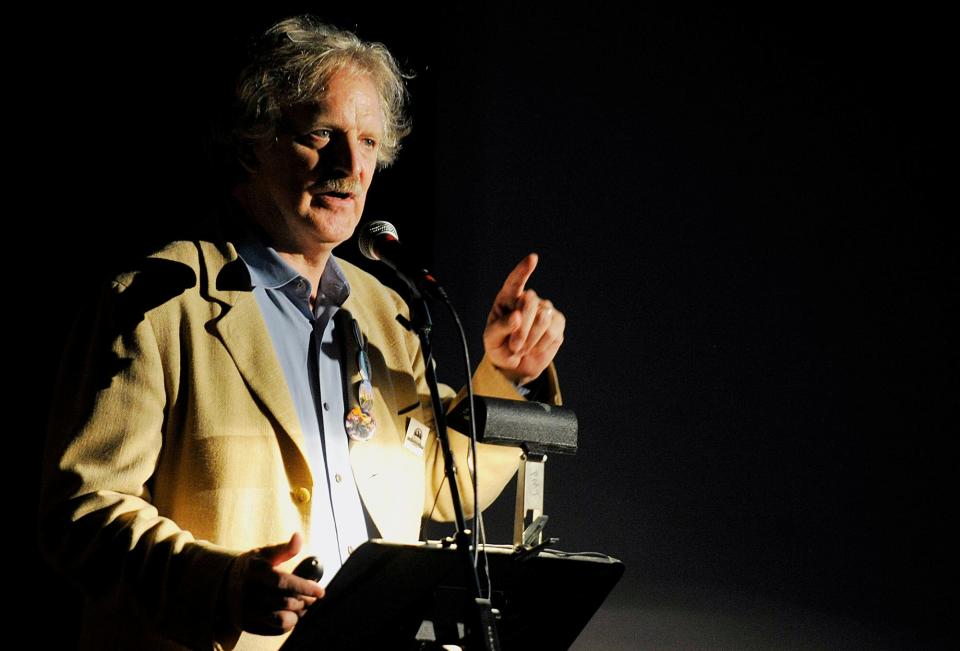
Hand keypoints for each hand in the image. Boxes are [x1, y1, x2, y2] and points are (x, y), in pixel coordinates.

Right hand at [239, 532, 324, 635]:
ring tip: (304, 605)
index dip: (303, 587)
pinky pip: (274, 629)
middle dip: (304, 600)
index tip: (320, 591)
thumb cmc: (253, 566)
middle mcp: (246, 592)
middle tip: (313, 597)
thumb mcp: (266, 553)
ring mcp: (244, 610)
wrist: (225, 584)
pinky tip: (293, 614)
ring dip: (298, 613)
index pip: (281, 582)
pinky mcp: (246, 624)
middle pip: (284, 601)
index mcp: (253, 570)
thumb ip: (285, 548)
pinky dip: (289, 623)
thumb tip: (299, 536)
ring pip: (280, 619)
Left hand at [483, 253, 564, 384]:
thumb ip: (500, 328)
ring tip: (522, 348)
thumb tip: (516, 317)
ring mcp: (545, 309)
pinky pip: (552, 332)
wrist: (516, 365)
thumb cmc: (500, 347)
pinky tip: (534, 348)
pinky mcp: (558, 323)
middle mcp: (528, 300)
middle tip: (514, 346)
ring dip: (530, 339)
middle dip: (521, 328)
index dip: (524, 270)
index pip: (515, 282)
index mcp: (507, 299)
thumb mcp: (491, 340)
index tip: (533, 259)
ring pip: (542, 318)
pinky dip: (540, 345)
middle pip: (529, 301)